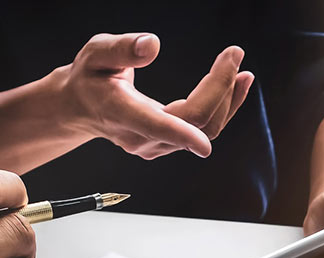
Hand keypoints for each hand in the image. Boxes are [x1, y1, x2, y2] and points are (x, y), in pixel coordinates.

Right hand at [56, 33, 252, 159]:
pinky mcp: (167, 144)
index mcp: (123, 113)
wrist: (81, 108)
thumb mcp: (96, 53)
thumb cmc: (89, 78)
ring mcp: (156, 145)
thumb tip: (152, 45)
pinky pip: (202, 129)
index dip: (182, 134)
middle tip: (234, 55)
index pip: (157, 127)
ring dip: (228, 100)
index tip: (204, 142)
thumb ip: (122, 48)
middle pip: (194, 122)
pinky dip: (223, 107)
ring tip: (242, 71)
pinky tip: (234, 85)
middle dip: (221, 89)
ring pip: (204, 129)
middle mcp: (142, 137)